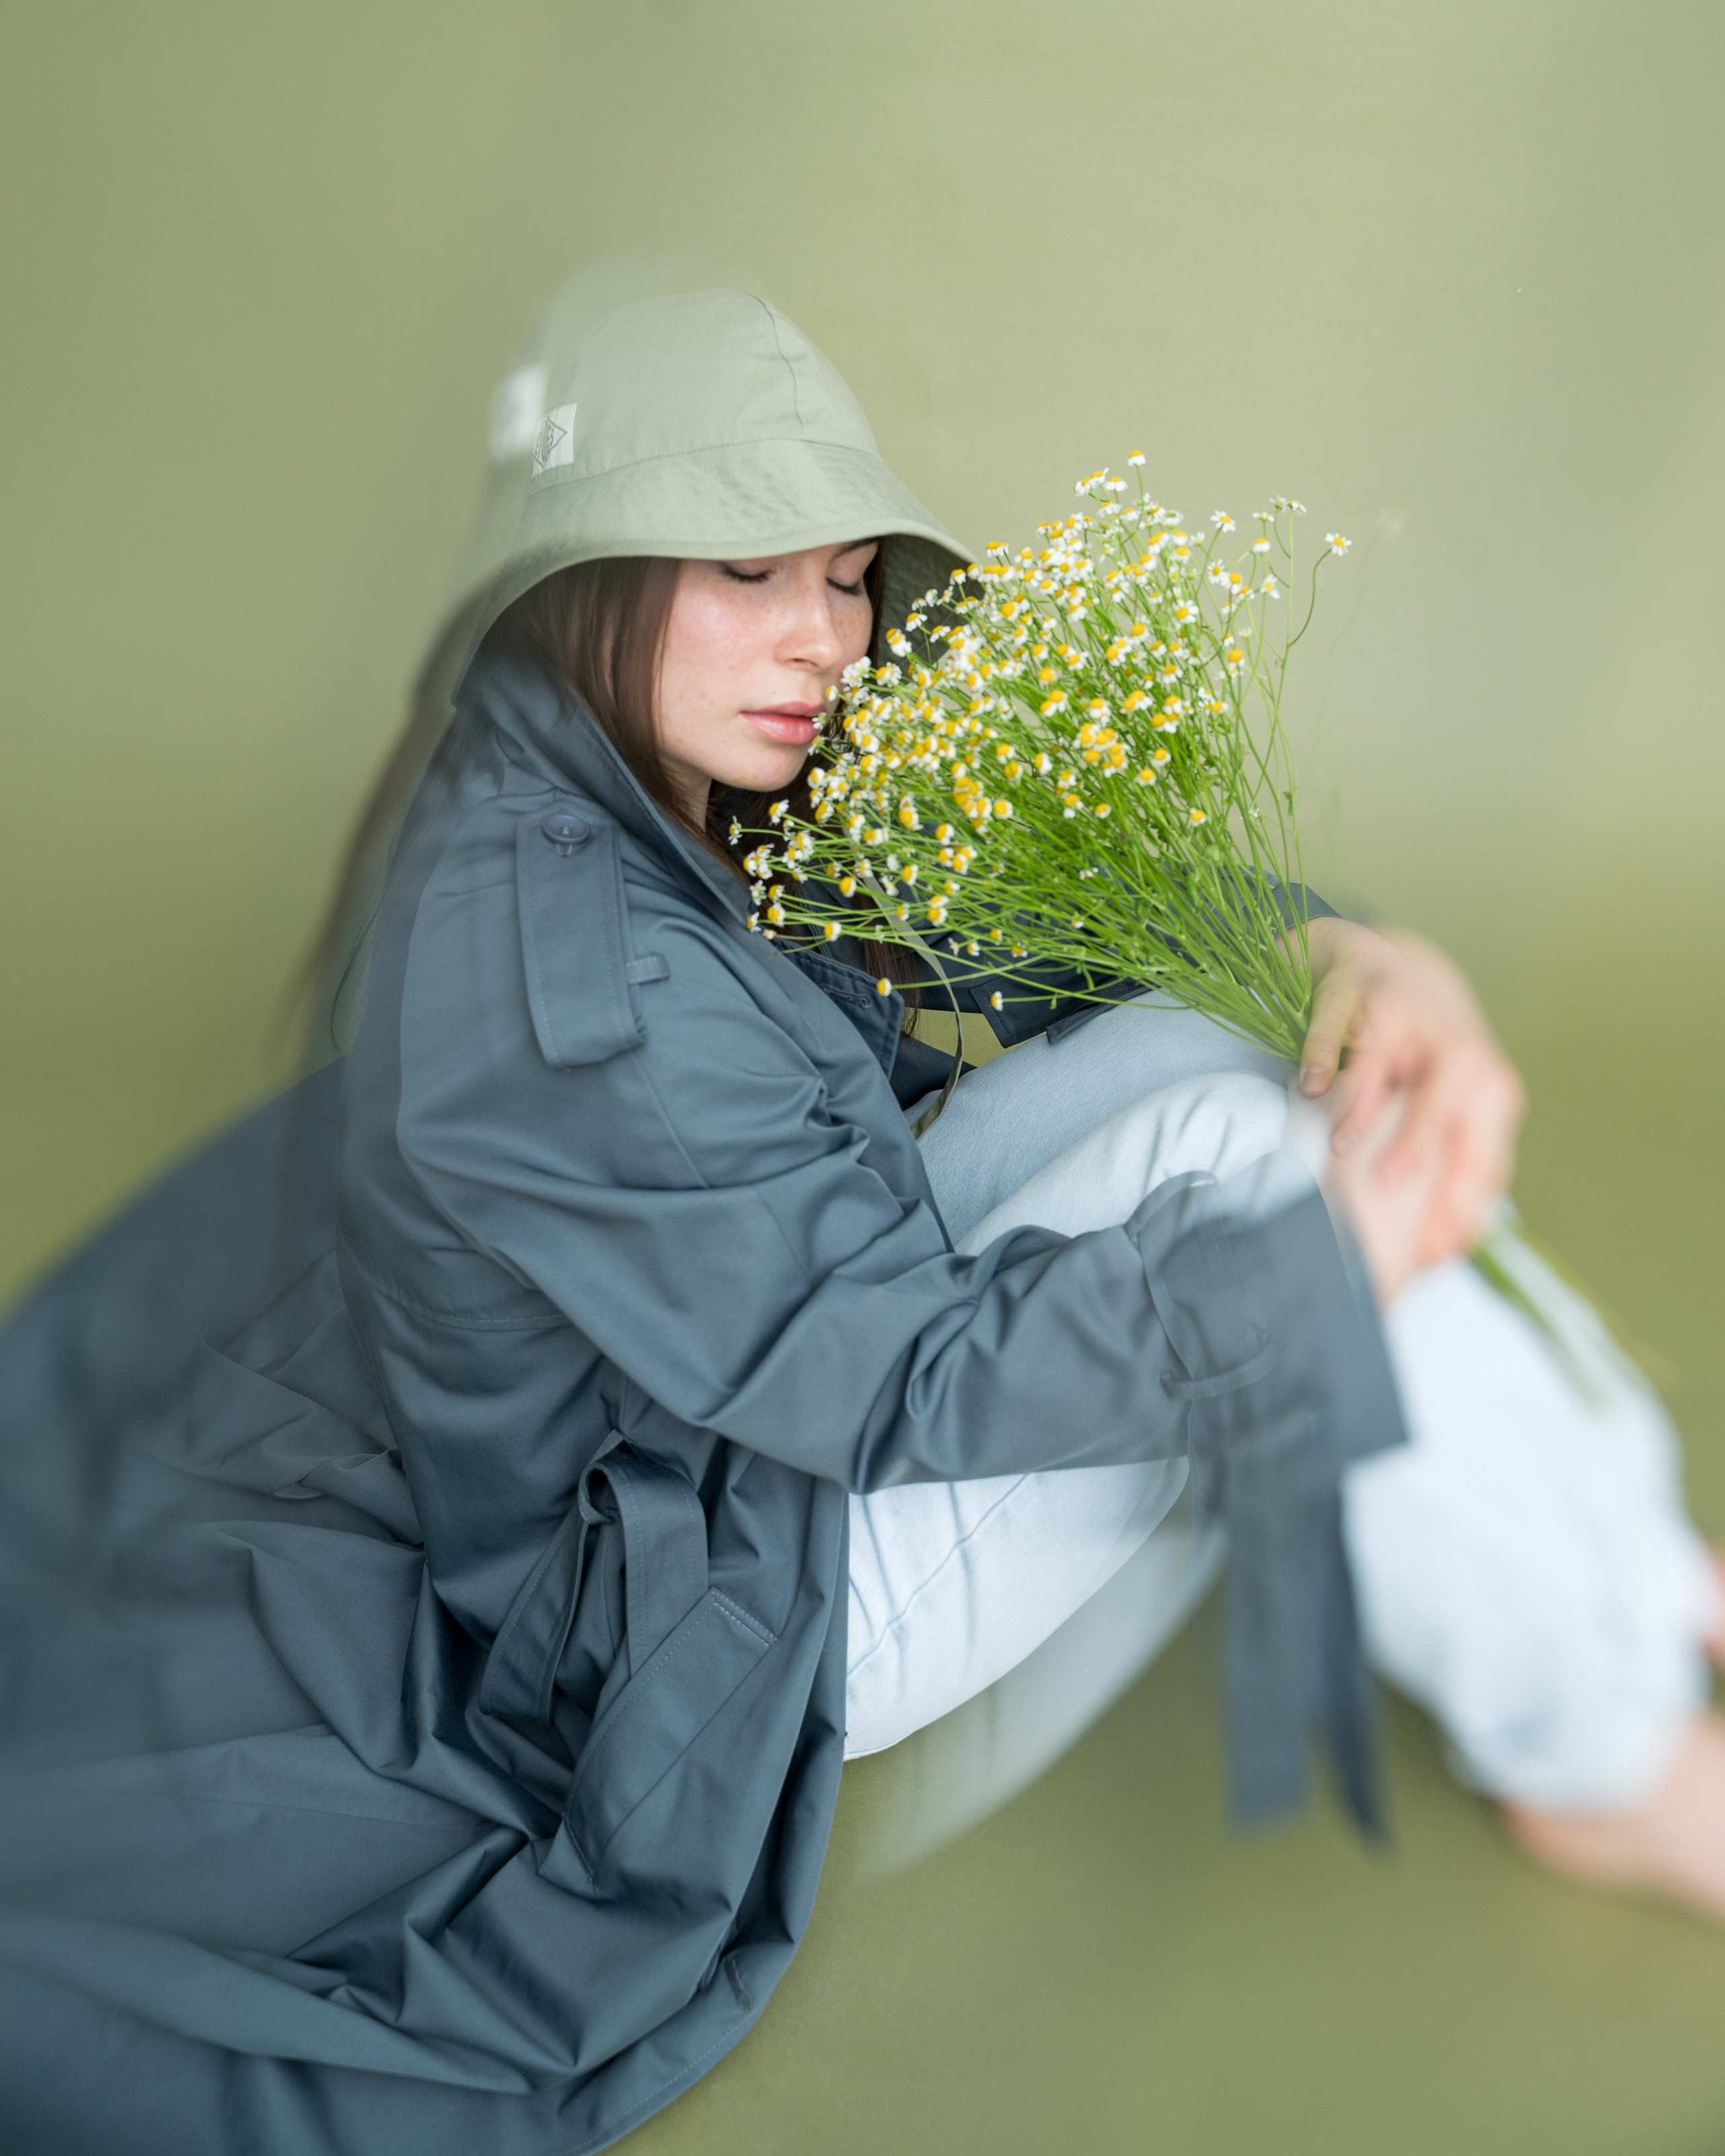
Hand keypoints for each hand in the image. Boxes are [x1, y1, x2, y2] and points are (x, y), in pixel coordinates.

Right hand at [1295, 918, 1523, 1268]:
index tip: (1437, 1246)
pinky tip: (1312, 1086)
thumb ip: (1451, 1167)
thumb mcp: (1444, 1111)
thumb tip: (1450, 1249)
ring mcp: (1407, 1013)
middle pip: (1455, 1092)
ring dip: (1369, 1099)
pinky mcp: (1357, 988)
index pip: (1485, 1145)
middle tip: (1388, 1189)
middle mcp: (1455, 1047)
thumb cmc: (1410, 1058)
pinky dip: (1325, 1051)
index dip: (1463, 1195)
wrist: (1376, 962)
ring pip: (1394, 1050)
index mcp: (1485, 1089)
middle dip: (1422, 1142)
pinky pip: (1340, 1018)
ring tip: (1342, 1144)